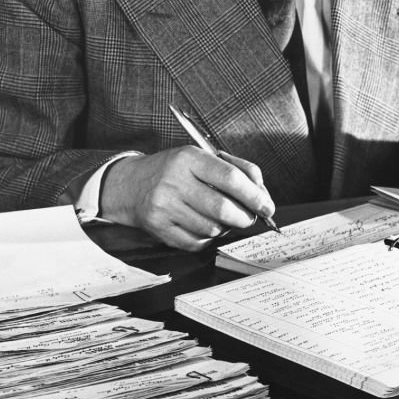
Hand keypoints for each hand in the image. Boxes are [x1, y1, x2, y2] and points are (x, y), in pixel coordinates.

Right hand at [99, 146, 274, 250]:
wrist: (131, 185)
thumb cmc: (175, 169)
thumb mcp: (202, 156)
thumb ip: (236, 169)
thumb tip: (262, 194)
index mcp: (189, 158)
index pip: (230, 178)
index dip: (255, 195)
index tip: (267, 206)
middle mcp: (174, 182)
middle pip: (222, 208)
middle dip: (245, 217)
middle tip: (251, 217)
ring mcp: (164, 207)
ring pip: (212, 228)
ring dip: (226, 227)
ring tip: (222, 217)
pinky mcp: (159, 229)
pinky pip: (197, 242)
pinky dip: (208, 238)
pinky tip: (204, 224)